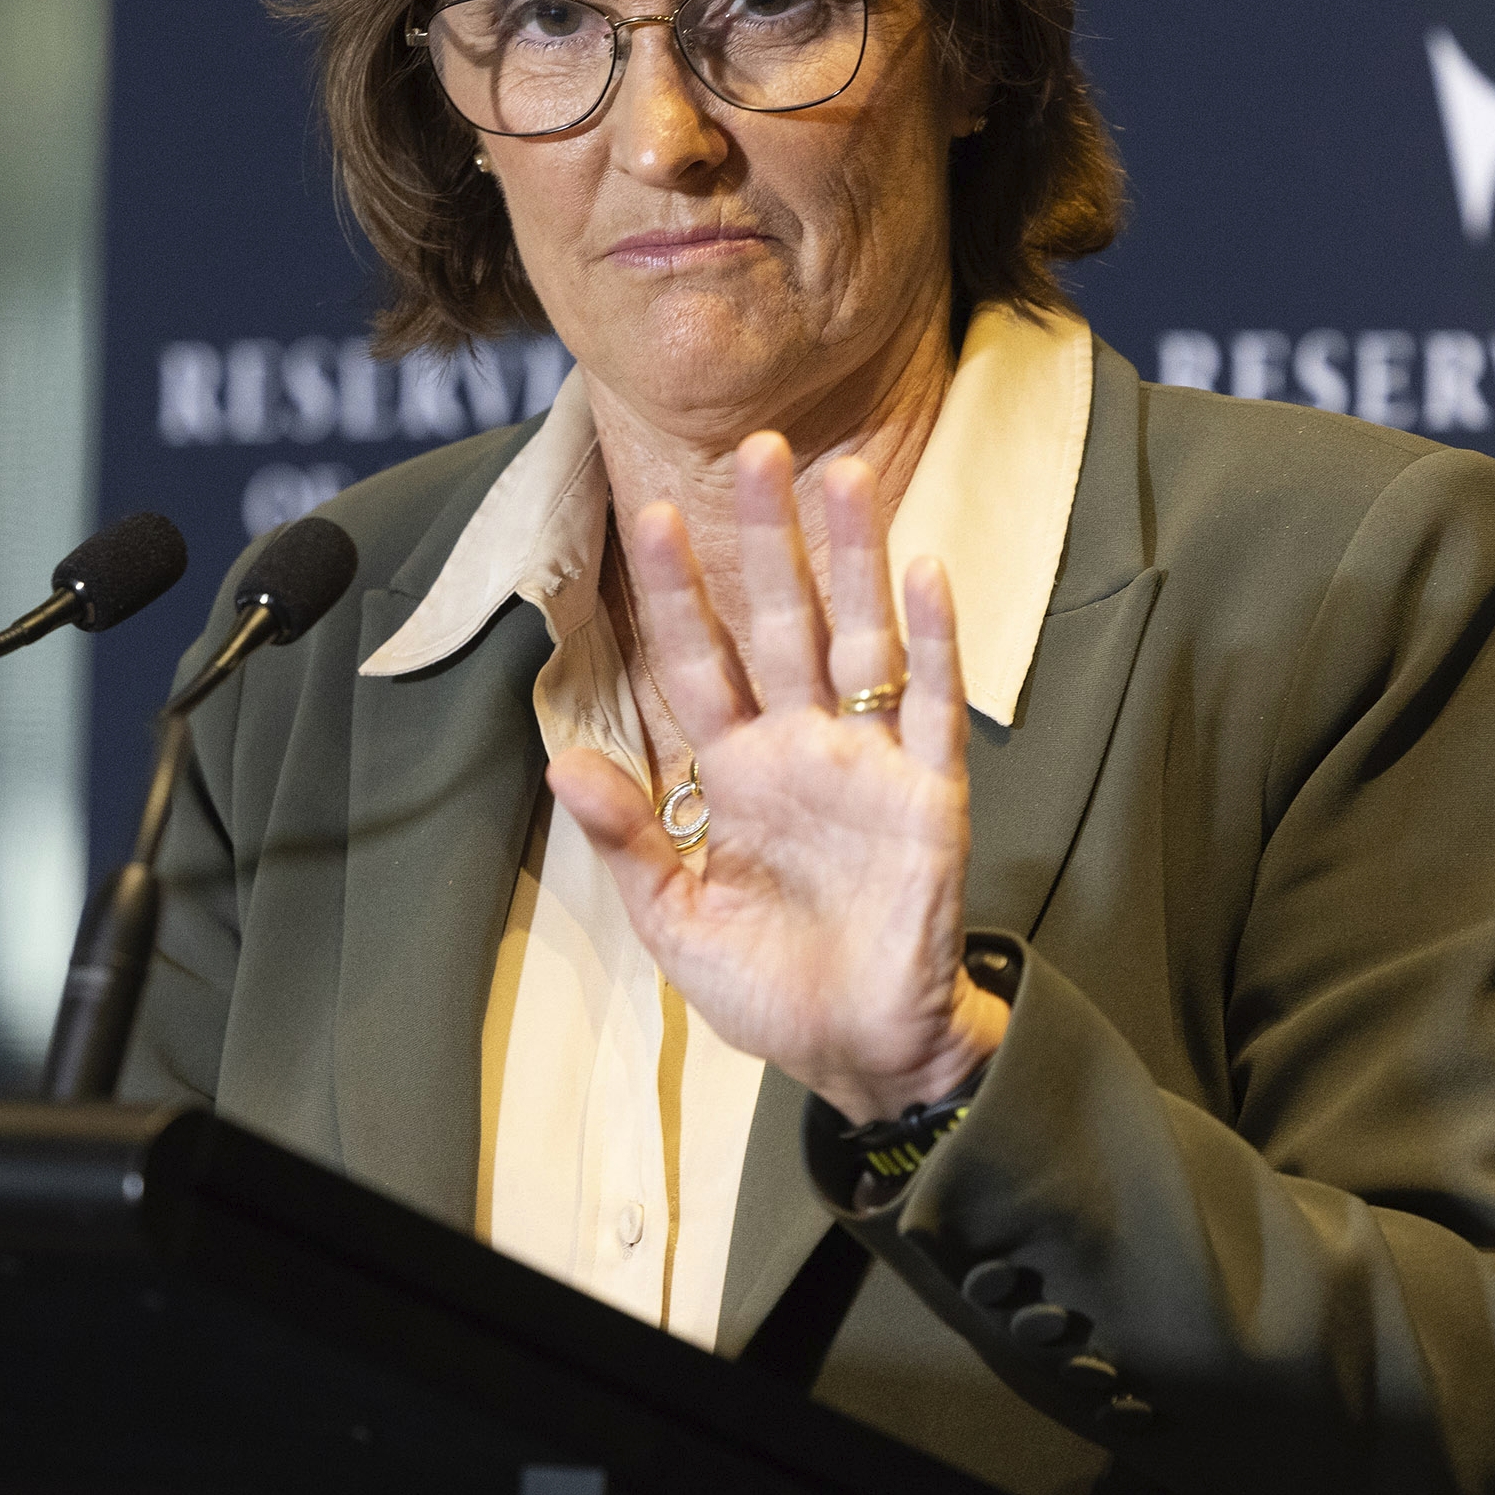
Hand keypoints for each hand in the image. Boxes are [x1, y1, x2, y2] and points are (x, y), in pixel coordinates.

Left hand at [545, 434, 1008, 1123]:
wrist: (861, 1049)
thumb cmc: (770, 987)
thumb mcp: (676, 919)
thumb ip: (628, 839)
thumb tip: (561, 762)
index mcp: (736, 770)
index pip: (700, 660)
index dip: (679, 591)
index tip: (651, 513)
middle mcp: (802, 747)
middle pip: (782, 620)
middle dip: (769, 538)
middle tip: (757, 445)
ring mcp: (869, 763)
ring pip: (860, 638)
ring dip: (854, 560)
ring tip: (841, 478)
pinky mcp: (928, 794)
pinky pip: (933, 705)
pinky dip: (933, 640)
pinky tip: (924, 573)